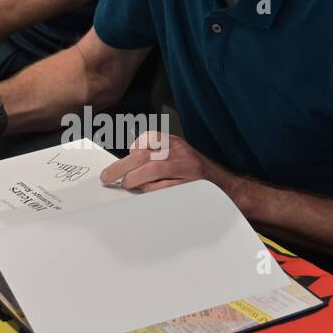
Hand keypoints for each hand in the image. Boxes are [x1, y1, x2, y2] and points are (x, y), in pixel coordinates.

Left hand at [98, 131, 235, 195]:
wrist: (225, 188)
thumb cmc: (193, 175)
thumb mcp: (175, 157)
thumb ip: (153, 157)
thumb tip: (125, 167)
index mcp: (175, 143)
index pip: (149, 138)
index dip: (132, 149)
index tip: (124, 160)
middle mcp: (181, 152)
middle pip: (145, 154)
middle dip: (122, 167)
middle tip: (108, 178)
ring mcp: (187, 169)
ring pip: (153, 170)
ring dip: (135, 180)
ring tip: (129, 186)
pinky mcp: (190, 186)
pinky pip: (164, 189)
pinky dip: (150, 192)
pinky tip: (146, 194)